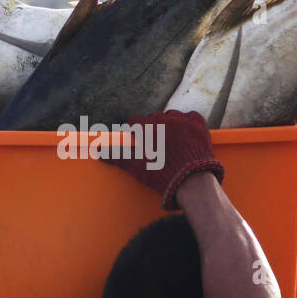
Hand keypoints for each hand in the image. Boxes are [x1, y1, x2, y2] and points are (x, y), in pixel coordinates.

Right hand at [97, 110, 223, 210]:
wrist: (193, 181)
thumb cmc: (162, 175)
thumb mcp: (136, 167)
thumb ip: (117, 156)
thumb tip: (97, 151)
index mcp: (148, 127)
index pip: (135, 120)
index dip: (135, 129)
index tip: (138, 137)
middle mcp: (165, 119)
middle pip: (154, 117)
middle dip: (152, 127)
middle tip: (154, 143)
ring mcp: (184, 120)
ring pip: (172, 115)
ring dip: (169, 124)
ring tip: (170, 140)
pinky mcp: (199, 125)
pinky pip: (190, 116)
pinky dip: (187, 122)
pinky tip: (185, 133)